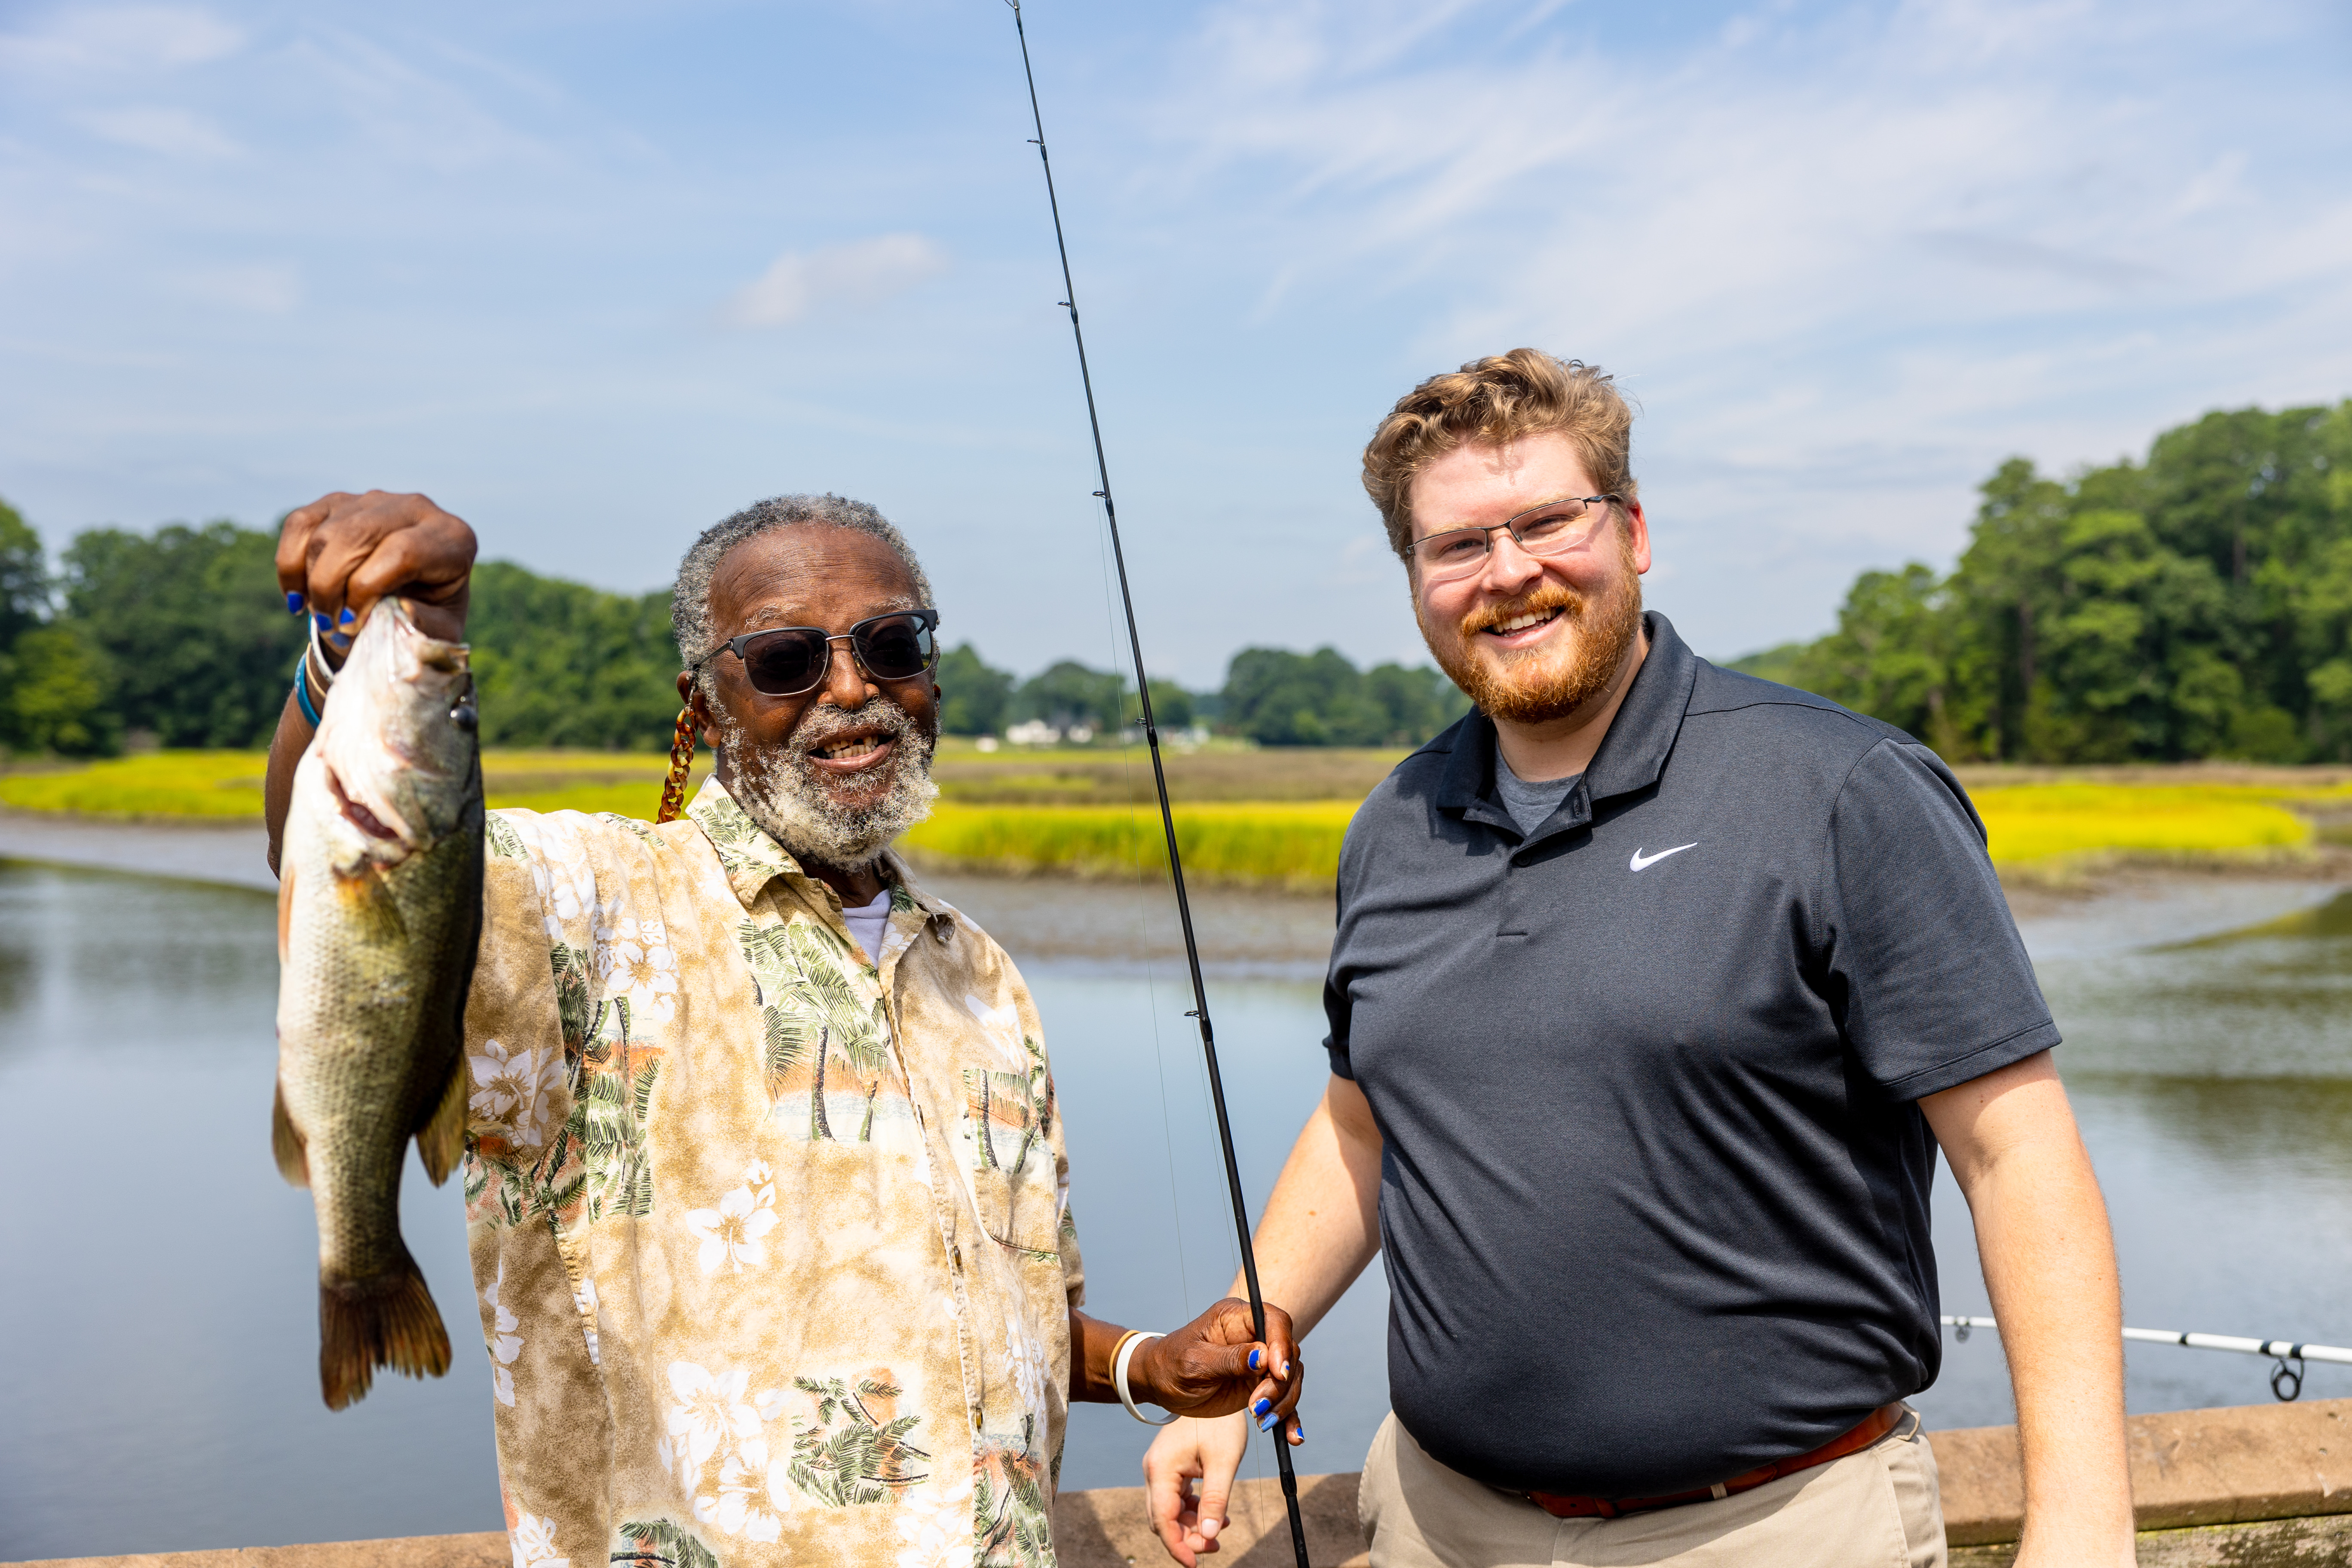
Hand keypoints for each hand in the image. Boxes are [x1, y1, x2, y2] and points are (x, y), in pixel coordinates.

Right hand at [275, 491, 475, 654]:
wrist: (412, 595)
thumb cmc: (429, 615)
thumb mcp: (438, 631)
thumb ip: (426, 625)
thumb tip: (404, 609)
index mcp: (452, 538)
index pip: (403, 552)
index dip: (367, 589)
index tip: (352, 624)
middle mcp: (417, 508)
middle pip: (356, 536)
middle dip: (331, 587)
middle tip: (331, 626)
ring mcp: (375, 499)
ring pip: (324, 534)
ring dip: (312, 583)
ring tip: (323, 618)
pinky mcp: (339, 501)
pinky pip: (300, 524)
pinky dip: (290, 565)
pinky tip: (299, 597)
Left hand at [1131, 1297, 1302, 1430]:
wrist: (1161, 1384)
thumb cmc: (1171, 1365)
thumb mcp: (1195, 1362)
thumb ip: (1229, 1359)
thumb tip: (1263, 1356)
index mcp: (1236, 1318)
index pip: (1274, 1321)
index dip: (1282, 1345)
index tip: (1277, 1373)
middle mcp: (1253, 1336)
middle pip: (1288, 1353)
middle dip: (1279, 1383)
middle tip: (1257, 1406)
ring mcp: (1259, 1362)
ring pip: (1290, 1377)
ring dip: (1284, 1402)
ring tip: (1263, 1421)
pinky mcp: (1260, 1385)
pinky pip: (1283, 1399)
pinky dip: (1289, 1417)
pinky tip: (1292, 1436)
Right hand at [1144, 1413, 1250, 1566]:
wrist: (1216, 1388)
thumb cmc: (1220, 1421)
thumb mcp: (1224, 1461)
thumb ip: (1215, 1499)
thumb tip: (1210, 1535)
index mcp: (1161, 1469)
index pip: (1162, 1521)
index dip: (1178, 1547)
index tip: (1197, 1564)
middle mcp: (1154, 1470)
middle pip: (1162, 1519)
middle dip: (1186, 1538)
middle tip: (1216, 1546)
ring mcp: (1160, 1468)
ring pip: (1168, 1511)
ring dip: (1191, 1525)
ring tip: (1222, 1528)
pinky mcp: (1170, 1466)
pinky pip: (1175, 1498)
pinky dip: (1192, 1510)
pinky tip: (1216, 1512)